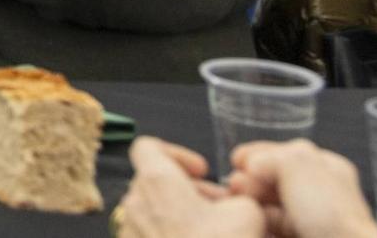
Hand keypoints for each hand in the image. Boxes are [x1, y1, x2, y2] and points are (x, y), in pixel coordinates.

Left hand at [116, 138, 261, 237]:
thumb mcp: (247, 212)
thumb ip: (238, 195)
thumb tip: (235, 202)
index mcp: (156, 181)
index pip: (148, 147)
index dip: (177, 153)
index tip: (202, 171)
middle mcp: (135, 204)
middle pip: (155, 182)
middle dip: (188, 191)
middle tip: (218, 208)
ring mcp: (130, 234)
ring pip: (153, 212)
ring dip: (180, 217)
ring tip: (212, 232)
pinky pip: (149, 237)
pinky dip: (170, 237)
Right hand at [225, 139, 376, 237]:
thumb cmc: (331, 213)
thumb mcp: (298, 164)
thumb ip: (270, 156)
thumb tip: (251, 166)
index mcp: (327, 169)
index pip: (286, 153)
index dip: (259, 154)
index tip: (236, 159)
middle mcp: (320, 194)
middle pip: (274, 179)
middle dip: (250, 179)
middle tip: (233, 184)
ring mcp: (310, 220)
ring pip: (270, 205)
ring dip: (250, 201)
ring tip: (234, 201)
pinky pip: (271, 226)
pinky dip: (257, 221)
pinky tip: (248, 219)